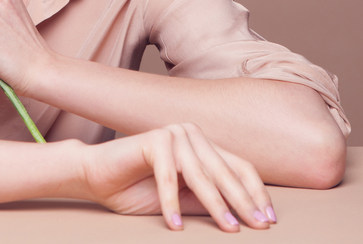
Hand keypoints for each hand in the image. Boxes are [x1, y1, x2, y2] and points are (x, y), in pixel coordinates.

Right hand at [79, 123, 275, 230]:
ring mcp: (175, 133)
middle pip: (225, 171)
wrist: (94, 177)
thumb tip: (241, 216)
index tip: (267, 217)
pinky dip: (171, 204)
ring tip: (229, 228)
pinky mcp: (156, 139)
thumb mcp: (181, 201)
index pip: (239, 166)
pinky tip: (175, 226)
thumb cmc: (136, 190)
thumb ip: (206, 201)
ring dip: (216, 206)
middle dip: (243, 202)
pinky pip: (169, 177)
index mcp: (203, 145)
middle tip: (257, 224)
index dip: (255, 192)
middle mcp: (193, 135)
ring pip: (201, 176)